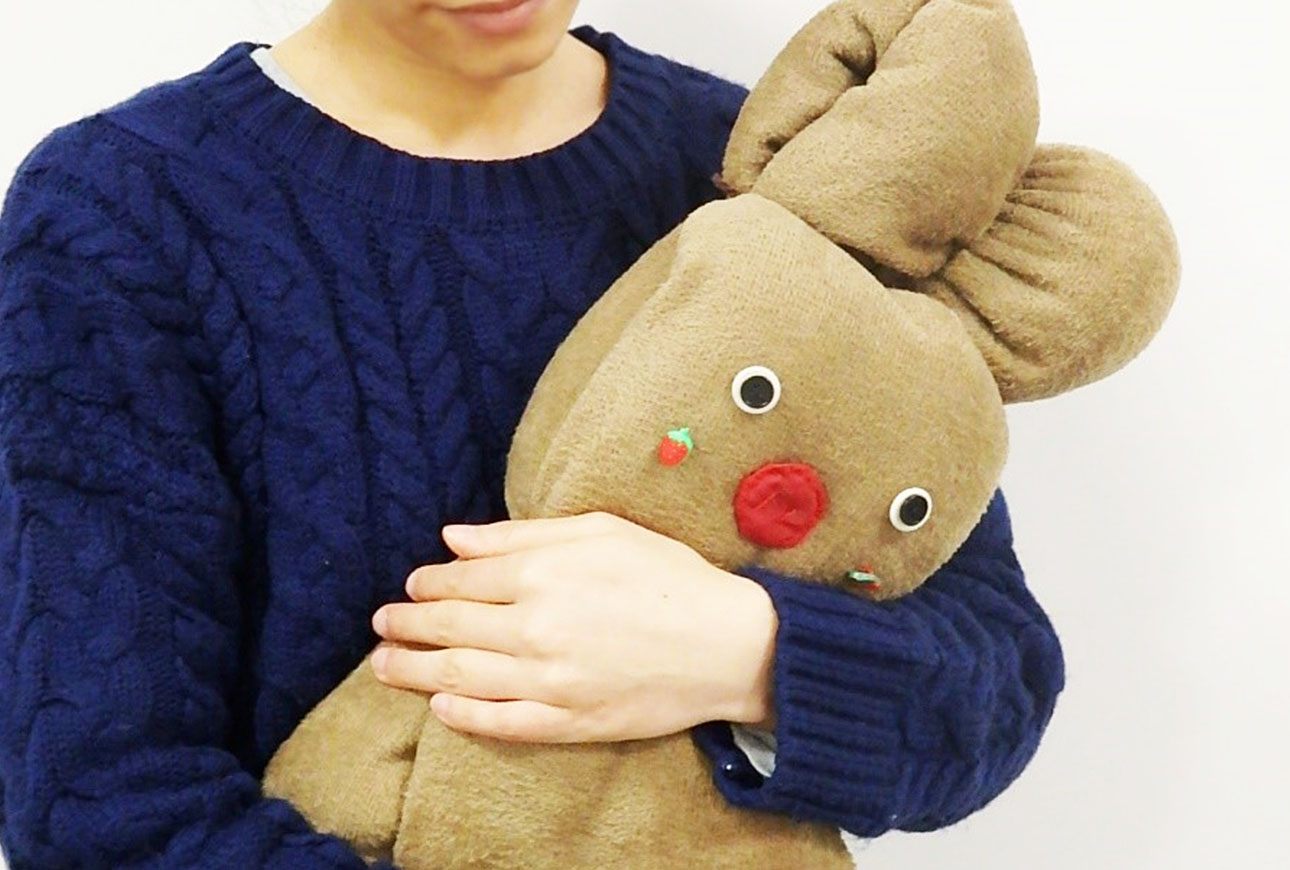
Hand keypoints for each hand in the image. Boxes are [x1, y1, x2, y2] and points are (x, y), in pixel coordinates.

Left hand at [370, 512, 777, 742]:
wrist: (729, 644)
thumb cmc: (669, 576)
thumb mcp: (600, 531)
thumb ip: (520, 535)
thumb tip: (453, 537)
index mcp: (542, 575)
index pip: (460, 579)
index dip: (427, 582)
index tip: (411, 584)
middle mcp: (536, 629)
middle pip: (448, 628)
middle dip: (404, 626)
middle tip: (380, 625)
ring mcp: (549, 681)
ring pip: (459, 678)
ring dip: (413, 672)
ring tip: (383, 667)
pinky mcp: (569, 722)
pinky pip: (500, 724)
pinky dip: (462, 718)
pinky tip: (439, 710)